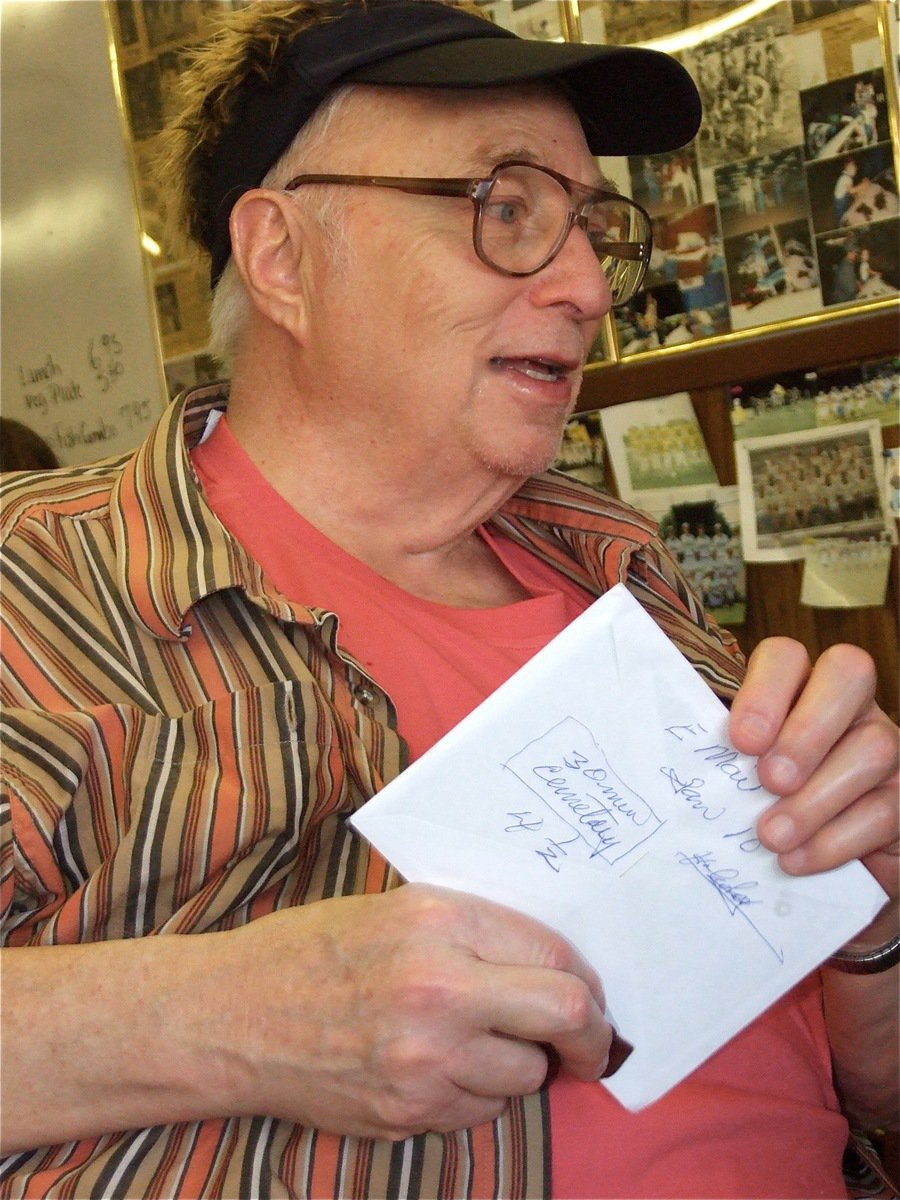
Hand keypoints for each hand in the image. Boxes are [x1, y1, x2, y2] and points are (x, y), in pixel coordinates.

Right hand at [216, 884, 611, 1138]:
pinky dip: (477, 1094)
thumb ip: (474, 930)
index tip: (588, 994)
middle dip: (590, 1035)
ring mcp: (423, 1060)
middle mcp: (438, 990)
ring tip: (484, 1045)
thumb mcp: (397, 910)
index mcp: (437, 922)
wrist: (232, 1014)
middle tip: (590, 1043)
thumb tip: (551, 964)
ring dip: (522, 1065)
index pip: (553, 954)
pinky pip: (480, 1111)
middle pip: (563, 1016)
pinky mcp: (407, 1112)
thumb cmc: (311, 950)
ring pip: (527, 1075)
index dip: (585, 979)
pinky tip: (441, 1070)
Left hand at [728, 639, 899, 910]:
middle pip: (848, 674)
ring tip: (771, 836)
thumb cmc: (760, 808)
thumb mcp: (736, 776)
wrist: (819, 873)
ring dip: (815, 797)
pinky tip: (795, 860)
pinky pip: (884, 810)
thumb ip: (721, 759)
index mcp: (796, 687)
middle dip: (807, 729)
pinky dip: (833, 840)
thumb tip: (677, 762)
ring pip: (873, 747)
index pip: (786, 656)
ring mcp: (886, 748)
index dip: (765, 690)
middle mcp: (847, 705)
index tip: (740, 741)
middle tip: (769, 781)